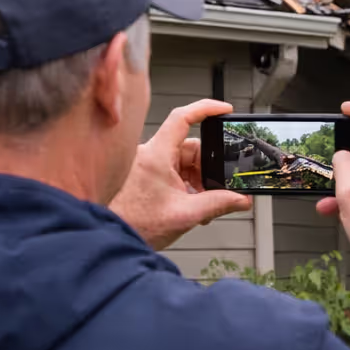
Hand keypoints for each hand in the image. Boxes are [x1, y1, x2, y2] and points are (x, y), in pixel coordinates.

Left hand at [111, 99, 252, 250]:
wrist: (109, 240)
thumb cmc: (134, 225)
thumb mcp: (185, 215)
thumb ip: (218, 204)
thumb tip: (240, 199)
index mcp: (156, 156)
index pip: (182, 118)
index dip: (206, 109)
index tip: (225, 110)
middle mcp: (149, 155)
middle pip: (190, 147)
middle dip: (208, 167)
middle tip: (218, 187)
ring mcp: (146, 165)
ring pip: (183, 161)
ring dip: (198, 180)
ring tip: (201, 203)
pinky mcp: (145, 176)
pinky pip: (173, 171)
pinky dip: (187, 184)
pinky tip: (191, 203)